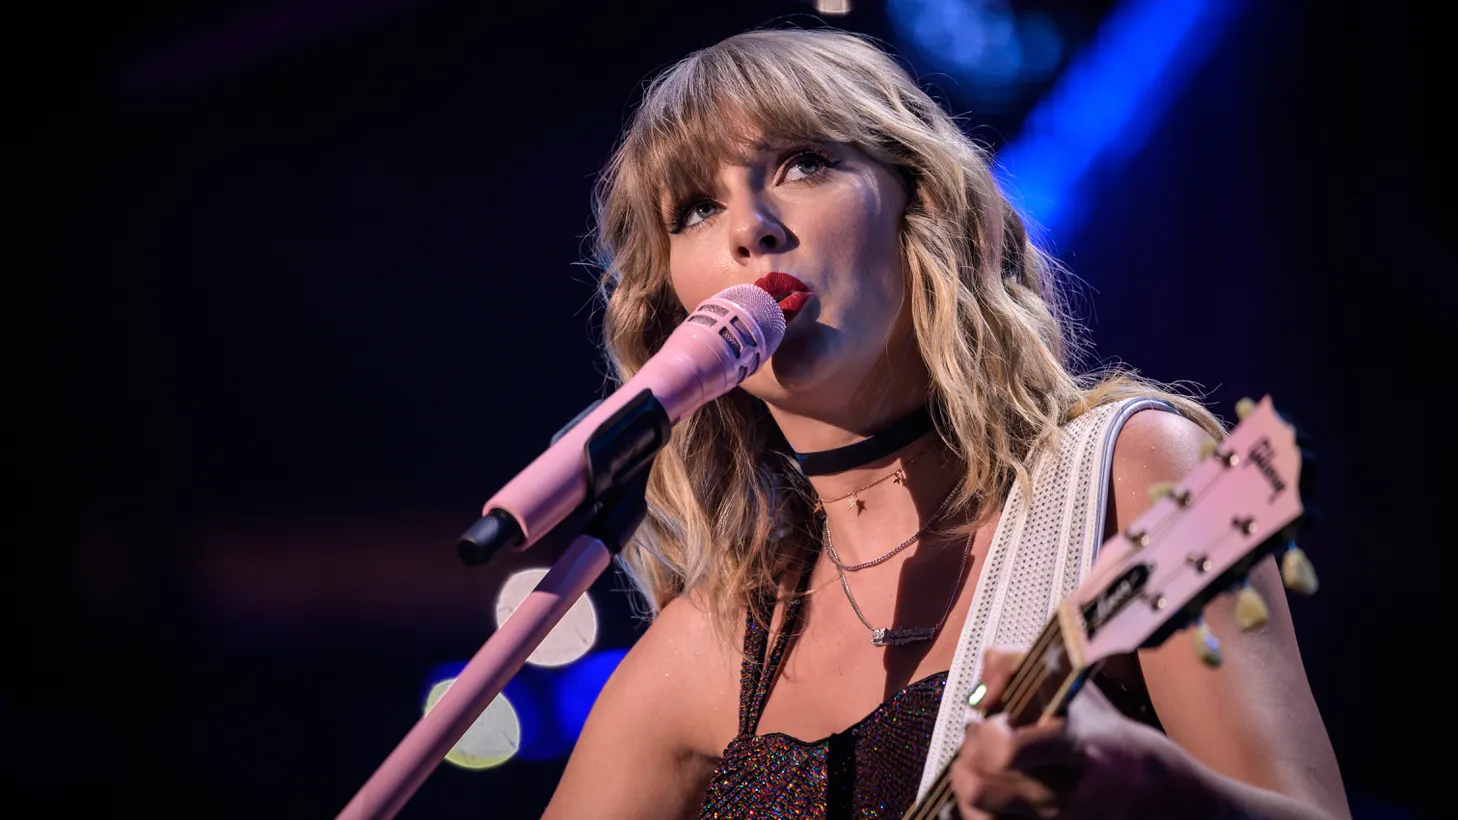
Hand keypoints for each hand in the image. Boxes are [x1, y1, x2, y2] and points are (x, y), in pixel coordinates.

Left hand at [948, 647, 1210, 818]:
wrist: (1160, 795)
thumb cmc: (1108, 736)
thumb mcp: (1075, 688)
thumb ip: (1017, 668)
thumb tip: (978, 691)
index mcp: (1076, 743)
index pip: (1008, 748)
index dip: (986, 732)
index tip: (993, 718)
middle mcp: (1066, 794)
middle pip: (980, 784)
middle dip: (969, 755)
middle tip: (982, 741)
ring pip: (977, 811)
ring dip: (969, 784)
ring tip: (984, 766)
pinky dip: (980, 809)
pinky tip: (993, 792)